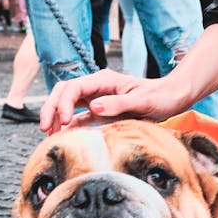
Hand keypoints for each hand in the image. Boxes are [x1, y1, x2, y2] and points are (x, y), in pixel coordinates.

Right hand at [40, 69, 192, 132]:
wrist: (172, 98)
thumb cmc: (160, 97)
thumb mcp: (142, 101)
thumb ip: (118, 104)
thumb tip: (93, 107)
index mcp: (103, 80)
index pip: (73, 88)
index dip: (63, 103)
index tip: (63, 121)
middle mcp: (97, 88)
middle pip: (64, 93)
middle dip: (51, 108)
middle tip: (45, 128)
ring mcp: (97, 99)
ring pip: (68, 104)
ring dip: (57, 117)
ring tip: (49, 134)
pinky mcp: (101, 112)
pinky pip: (79, 118)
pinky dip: (69, 127)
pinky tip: (64, 137)